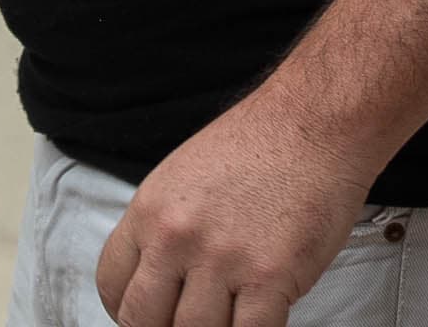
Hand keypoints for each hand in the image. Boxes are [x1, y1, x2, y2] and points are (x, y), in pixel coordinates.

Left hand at [94, 92, 377, 326]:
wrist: (316, 121)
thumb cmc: (259, 144)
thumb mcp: (183, 177)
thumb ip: (163, 228)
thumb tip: (160, 280)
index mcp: (150, 212)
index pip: (111, 285)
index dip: (128, 310)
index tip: (151, 314)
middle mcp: (177, 237)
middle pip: (143, 320)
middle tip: (188, 322)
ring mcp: (222, 259)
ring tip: (229, 318)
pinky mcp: (270, 276)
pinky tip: (260, 319)